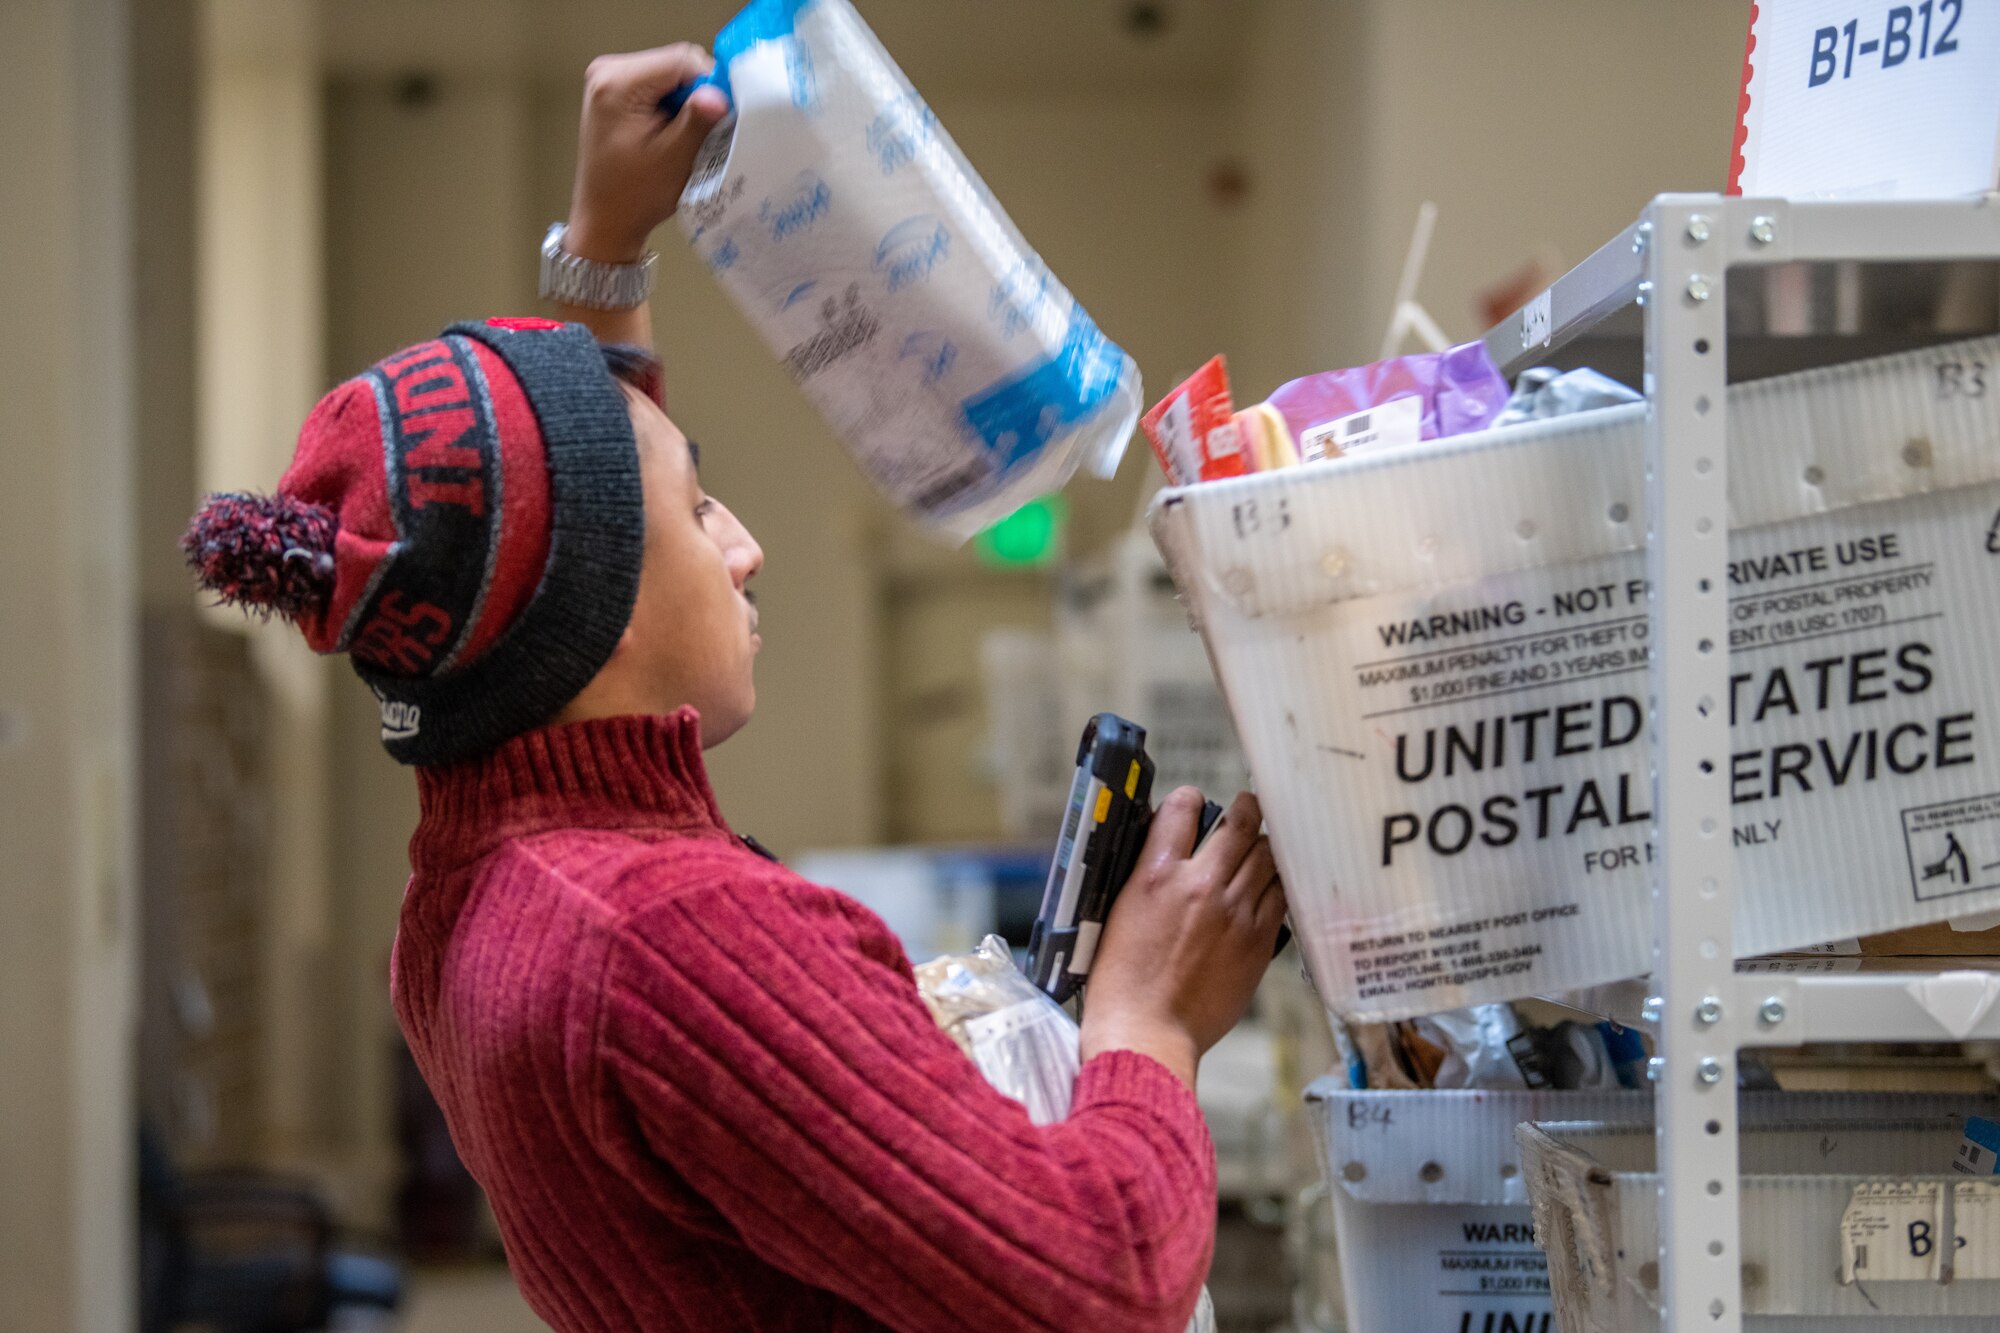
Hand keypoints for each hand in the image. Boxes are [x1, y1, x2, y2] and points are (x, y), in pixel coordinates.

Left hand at [565, 43, 730, 262]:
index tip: (720, 116)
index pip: (682, 59)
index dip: (709, 84)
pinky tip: (670, 132)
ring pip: (671, 73)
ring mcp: (609, 78)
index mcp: (618, 82)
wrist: (605, 219)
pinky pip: (659, 84)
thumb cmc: (634, 196)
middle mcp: (608, 71)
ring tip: (682, 136)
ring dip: (685, 101)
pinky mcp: (616, 89)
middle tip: (698, 132)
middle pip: (676, 62)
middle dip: (696, 94)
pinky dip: (673, 105)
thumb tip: (720, 93)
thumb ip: (697, 120)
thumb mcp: (674, 159)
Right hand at [1079, 789, 1285, 1088]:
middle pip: (1241, 824)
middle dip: (1245, 810)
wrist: (1146, 1031)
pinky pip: (1279, 896)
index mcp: (1157, 875)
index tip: (1194, 804)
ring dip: (1263, 847)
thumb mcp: (1117, 913)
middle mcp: (1201, 885)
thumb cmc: (1121, 982)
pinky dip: (1274, 885)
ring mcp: (1235, 912)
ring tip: (1259, 849)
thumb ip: (1146, 877)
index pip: (1182, 808)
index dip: (1190, 799)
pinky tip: (1267, 887)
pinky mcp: (1258, 941)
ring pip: (1267, 856)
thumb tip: (1165, 854)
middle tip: (1247, 808)